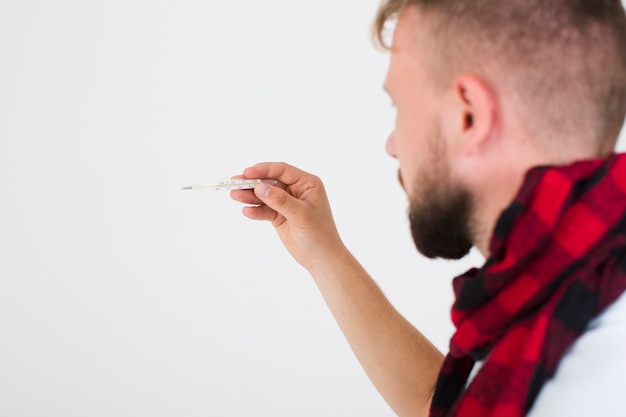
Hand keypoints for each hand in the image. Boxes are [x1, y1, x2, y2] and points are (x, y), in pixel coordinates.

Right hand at [230, 162, 345, 270]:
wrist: (322, 259)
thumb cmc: (320, 234)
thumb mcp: (301, 215)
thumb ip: (280, 200)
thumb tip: (260, 187)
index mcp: (307, 184)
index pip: (282, 171)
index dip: (264, 170)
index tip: (247, 172)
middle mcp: (296, 191)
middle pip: (270, 182)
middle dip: (253, 183)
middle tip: (234, 183)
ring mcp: (286, 204)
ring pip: (265, 196)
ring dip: (250, 196)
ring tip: (234, 195)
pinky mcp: (279, 216)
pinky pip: (264, 210)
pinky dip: (256, 211)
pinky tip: (247, 212)